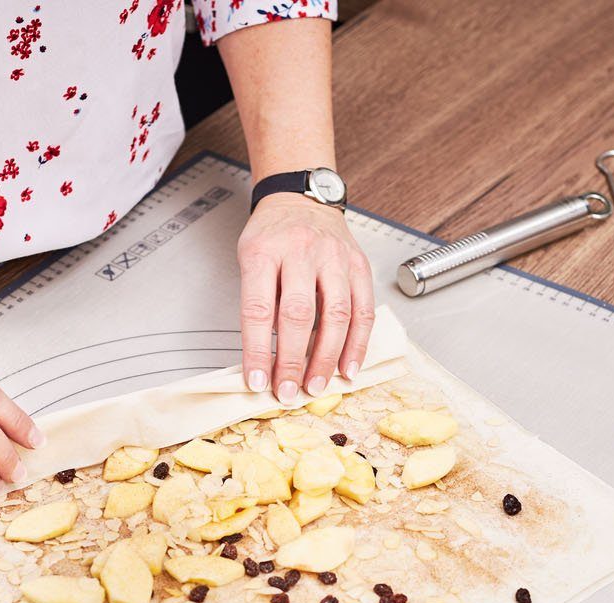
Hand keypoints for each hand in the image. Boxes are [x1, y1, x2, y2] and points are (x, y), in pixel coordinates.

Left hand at [237, 193, 374, 401]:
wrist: (301, 199)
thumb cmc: (272, 236)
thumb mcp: (250, 259)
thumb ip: (258, 302)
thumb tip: (263, 359)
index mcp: (264, 252)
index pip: (258, 309)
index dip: (257, 350)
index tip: (257, 381)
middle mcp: (301, 252)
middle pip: (298, 314)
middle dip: (293, 361)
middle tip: (288, 392)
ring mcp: (334, 257)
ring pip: (336, 314)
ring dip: (327, 358)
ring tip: (317, 385)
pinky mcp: (359, 265)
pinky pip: (363, 310)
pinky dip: (358, 344)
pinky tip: (348, 367)